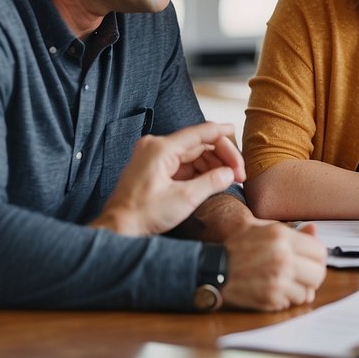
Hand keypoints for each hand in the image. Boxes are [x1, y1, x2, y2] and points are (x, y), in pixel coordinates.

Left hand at [91, 122, 243, 236]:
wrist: (119, 228)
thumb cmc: (144, 214)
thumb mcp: (185, 199)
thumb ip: (212, 182)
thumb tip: (230, 174)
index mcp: (161, 148)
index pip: (200, 133)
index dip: (221, 132)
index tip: (236, 129)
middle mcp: (157, 147)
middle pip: (199, 144)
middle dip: (221, 157)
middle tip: (239, 174)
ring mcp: (155, 156)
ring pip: (194, 154)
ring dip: (213, 165)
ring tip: (229, 180)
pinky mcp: (155, 168)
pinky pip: (184, 164)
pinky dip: (200, 171)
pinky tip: (213, 181)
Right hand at [222, 222, 327, 310]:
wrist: (213, 267)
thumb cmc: (240, 246)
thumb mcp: (267, 230)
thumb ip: (295, 233)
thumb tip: (314, 230)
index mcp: (282, 237)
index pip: (320, 252)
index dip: (317, 259)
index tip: (311, 262)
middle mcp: (282, 257)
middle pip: (318, 274)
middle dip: (312, 277)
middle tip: (302, 276)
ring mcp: (276, 280)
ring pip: (307, 292)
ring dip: (299, 290)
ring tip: (285, 284)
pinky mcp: (269, 298)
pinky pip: (291, 303)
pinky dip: (285, 299)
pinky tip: (273, 290)